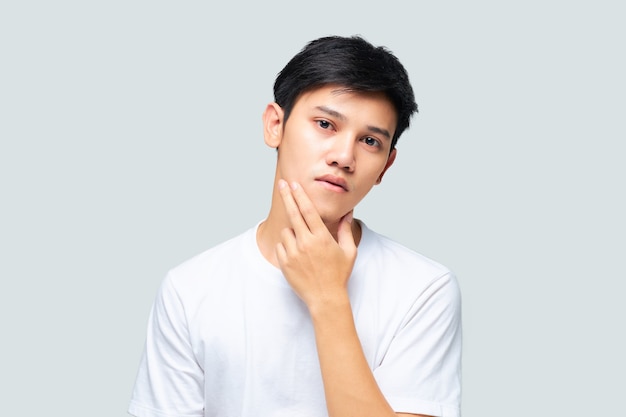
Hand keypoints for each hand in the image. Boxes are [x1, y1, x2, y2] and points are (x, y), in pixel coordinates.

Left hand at [276, 179, 356, 309]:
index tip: (294, 184)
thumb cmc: (339, 274)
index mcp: (322, 238)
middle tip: (282, 184)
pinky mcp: (285, 263)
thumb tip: (348, 213)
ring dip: (292, 232)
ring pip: (286, 231)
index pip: (308, 211)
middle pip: (293, 213)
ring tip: (303, 245)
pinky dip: (286, 245)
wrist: (325, 298)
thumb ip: (346, 230)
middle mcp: (306, 243)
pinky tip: (297, 254)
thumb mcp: (349, 251)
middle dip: (287, 196)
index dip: (300, 196)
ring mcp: (294, 253)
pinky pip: (281, 246)